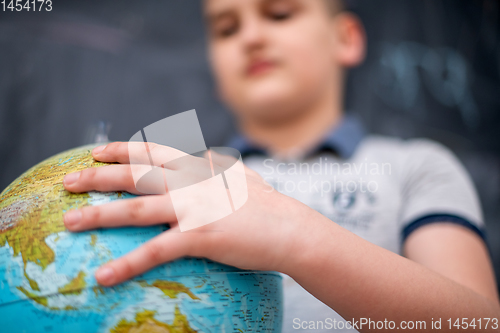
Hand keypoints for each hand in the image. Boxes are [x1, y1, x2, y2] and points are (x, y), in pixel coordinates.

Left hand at [63, 142, 314, 285]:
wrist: (290, 229)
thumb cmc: (268, 205)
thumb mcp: (243, 176)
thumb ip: (222, 166)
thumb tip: (210, 155)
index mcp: (199, 169)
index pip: (154, 152)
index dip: (123, 149)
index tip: (97, 150)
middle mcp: (191, 184)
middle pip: (136, 175)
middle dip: (98, 177)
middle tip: (68, 181)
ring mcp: (193, 209)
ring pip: (137, 209)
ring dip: (101, 215)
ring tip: (70, 223)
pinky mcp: (199, 237)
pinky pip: (156, 251)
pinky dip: (128, 264)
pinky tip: (103, 276)